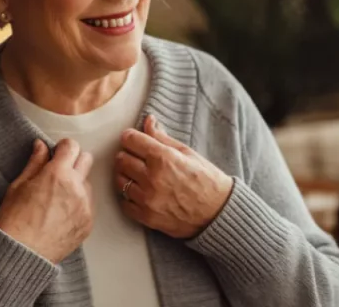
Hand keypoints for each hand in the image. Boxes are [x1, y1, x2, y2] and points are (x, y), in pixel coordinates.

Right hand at [0, 139, 93, 263]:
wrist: (22, 253)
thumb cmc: (15, 220)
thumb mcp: (19, 185)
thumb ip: (35, 162)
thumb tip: (41, 146)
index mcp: (58, 174)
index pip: (72, 146)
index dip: (62, 147)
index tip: (56, 153)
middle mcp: (76, 187)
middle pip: (87, 159)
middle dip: (74, 160)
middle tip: (59, 170)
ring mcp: (85, 206)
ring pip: (88, 183)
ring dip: (77, 183)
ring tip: (58, 196)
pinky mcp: (88, 223)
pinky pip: (88, 204)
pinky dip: (78, 203)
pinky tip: (61, 212)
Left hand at [114, 117, 232, 238]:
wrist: (219, 214)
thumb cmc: (208, 181)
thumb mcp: (188, 153)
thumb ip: (163, 138)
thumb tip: (148, 121)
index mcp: (163, 158)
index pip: (130, 139)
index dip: (130, 137)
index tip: (133, 139)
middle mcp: (152, 178)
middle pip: (121, 159)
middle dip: (127, 155)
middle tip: (137, 157)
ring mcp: (148, 199)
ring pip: (119, 180)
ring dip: (126, 175)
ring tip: (139, 175)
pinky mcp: (147, 217)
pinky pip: (124, 203)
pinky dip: (129, 197)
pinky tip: (140, 193)